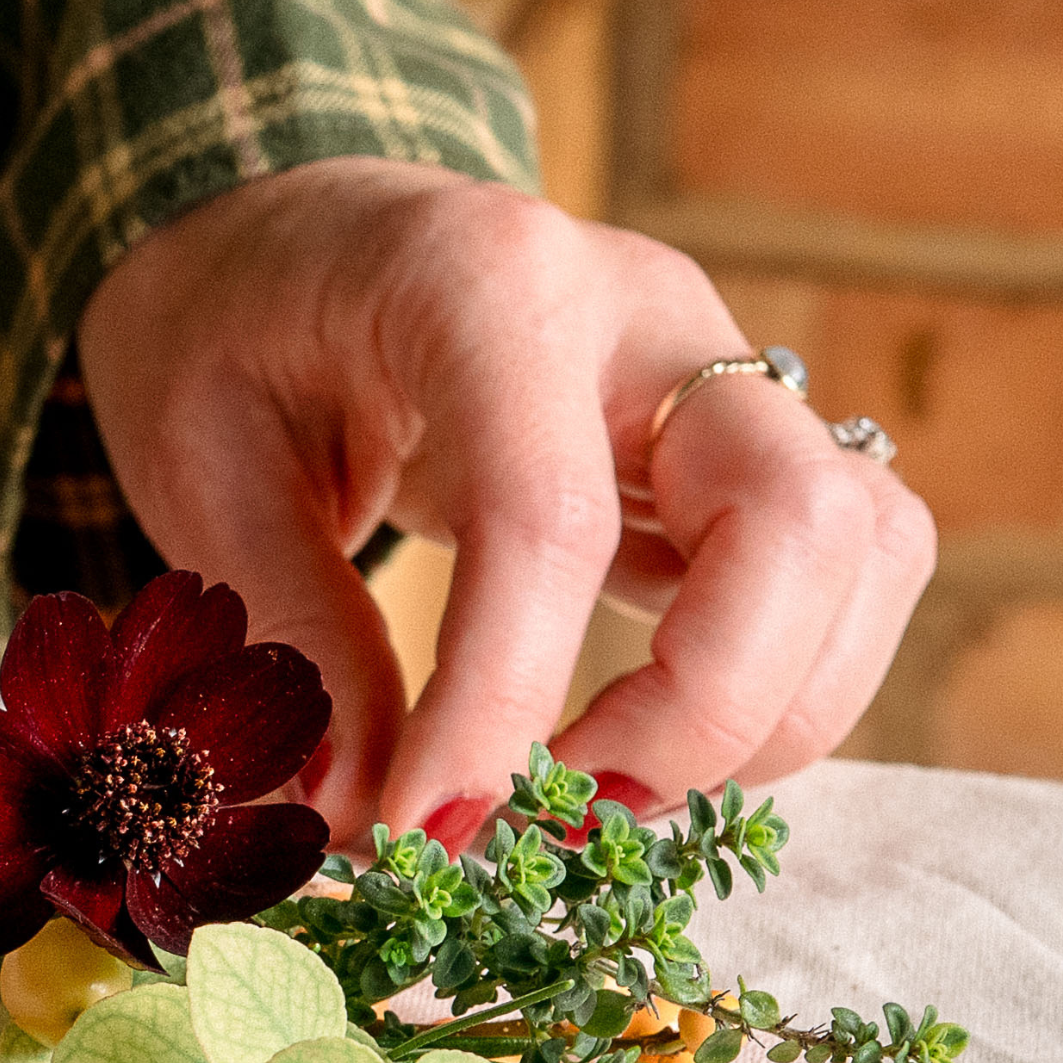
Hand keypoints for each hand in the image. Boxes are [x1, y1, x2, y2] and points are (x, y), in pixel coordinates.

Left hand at [77, 160, 933, 847]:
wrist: (279, 230)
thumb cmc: (226, 328)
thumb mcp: (197, 463)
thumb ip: (292, 633)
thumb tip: (360, 821)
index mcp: (484, 282)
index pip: (548, 518)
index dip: (500, 702)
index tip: (424, 832)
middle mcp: (644, 309)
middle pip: (802, 520)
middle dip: (705, 711)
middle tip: (556, 814)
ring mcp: (717, 366)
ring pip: (865, 548)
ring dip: (766, 710)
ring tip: (594, 787)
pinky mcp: (739, 439)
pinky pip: (842, 570)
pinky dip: (775, 681)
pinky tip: (638, 730)